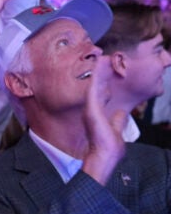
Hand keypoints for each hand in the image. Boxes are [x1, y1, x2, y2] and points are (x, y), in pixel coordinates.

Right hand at [82, 56, 126, 184]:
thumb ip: (117, 120)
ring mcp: (90, 108)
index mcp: (97, 114)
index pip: (101, 95)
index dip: (105, 84)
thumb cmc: (109, 147)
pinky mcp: (91, 108)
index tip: (108, 74)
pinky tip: (100, 64)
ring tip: (102, 58)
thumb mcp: (116, 129)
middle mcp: (91, 109)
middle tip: (105, 60)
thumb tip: (122, 112)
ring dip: (99, 71)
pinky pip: (94, 87)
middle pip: (97, 87)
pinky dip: (97, 76)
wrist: (104, 156)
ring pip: (95, 85)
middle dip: (101, 74)